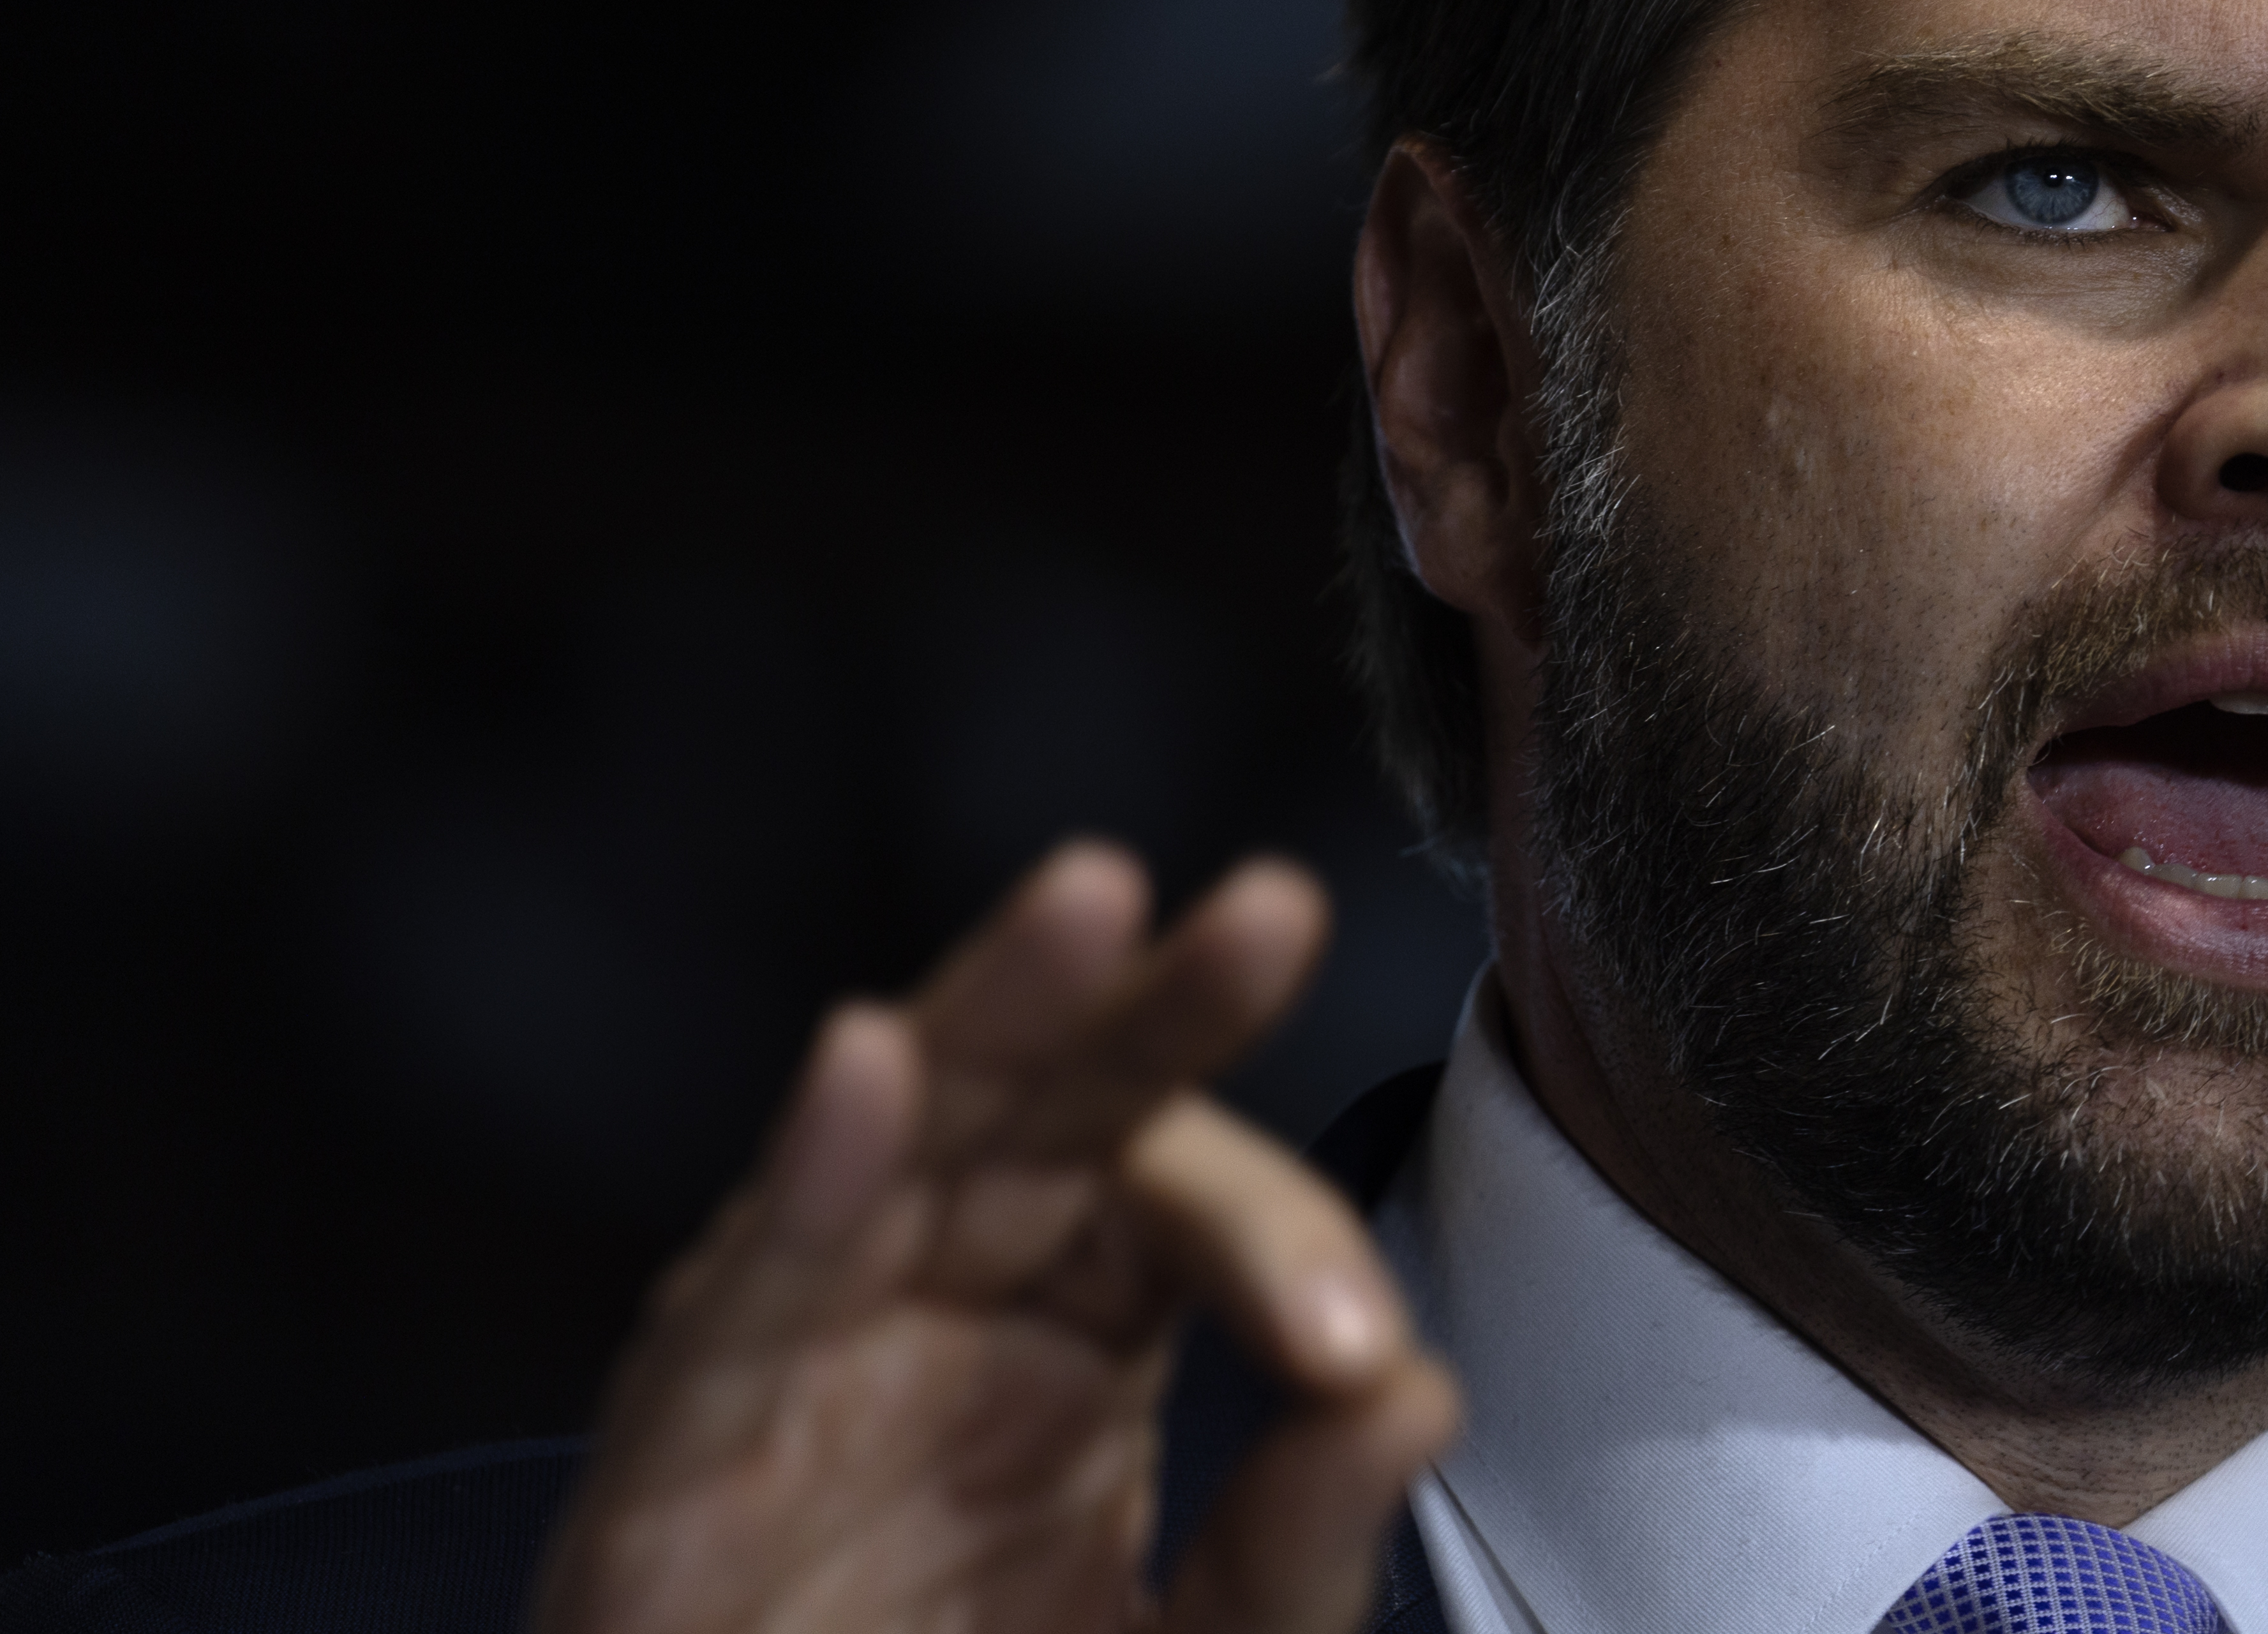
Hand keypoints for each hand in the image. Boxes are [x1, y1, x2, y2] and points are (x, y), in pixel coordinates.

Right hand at [527, 844, 1460, 1633]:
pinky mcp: (675, 1472)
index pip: (1186, 1205)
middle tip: (1273, 910)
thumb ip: (1300, 1539)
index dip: (1278, 1242)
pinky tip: (865, 1064)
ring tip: (1092, 900)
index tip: (1354, 1348)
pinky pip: (739, 1307)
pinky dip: (805, 1181)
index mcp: (1071, 1337)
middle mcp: (934, 1315)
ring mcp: (800, 1373)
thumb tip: (1420, 1390)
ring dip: (990, 1014)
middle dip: (1150, 1004)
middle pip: (1045, 1109)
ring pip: (892, 1145)